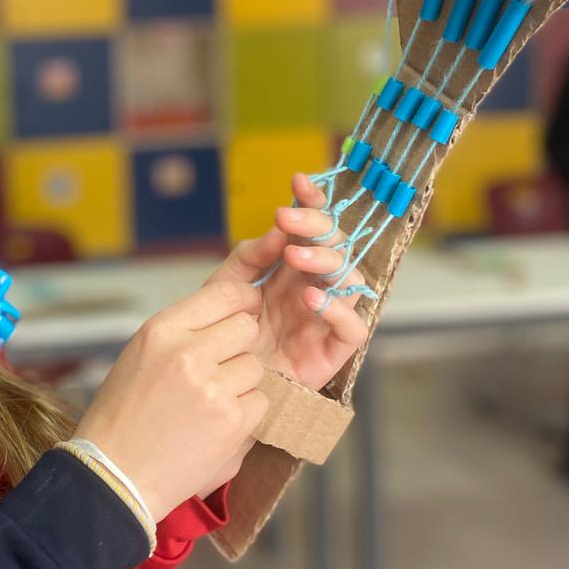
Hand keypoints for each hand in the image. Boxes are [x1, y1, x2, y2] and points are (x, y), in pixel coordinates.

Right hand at [74, 278, 268, 522]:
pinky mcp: (230, 420)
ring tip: (209, 405)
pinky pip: (260, 402)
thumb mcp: (141, 356)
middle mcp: (186, 352)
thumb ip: (182, 334)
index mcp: (160, 330)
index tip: (246, 312)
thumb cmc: (124, 416)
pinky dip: (245, 415)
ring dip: (241, 384)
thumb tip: (230, 315)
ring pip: (255, 367)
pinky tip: (215, 426)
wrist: (114, 474)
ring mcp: (211, 387)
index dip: (243, 302)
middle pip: (246, 328)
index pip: (224, 294)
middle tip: (220, 370)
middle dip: (239, 347)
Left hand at [206, 173, 369, 392]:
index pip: (314, 228)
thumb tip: (279, 229)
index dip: (314, 203)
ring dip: (326, 262)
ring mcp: (326, 317)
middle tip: (287, 220)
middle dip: (317, 227)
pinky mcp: (333, 351)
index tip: (300, 182)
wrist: (215, 385)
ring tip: (294, 258)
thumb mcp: (224, 288)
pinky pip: (353, 327)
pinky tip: (310, 298)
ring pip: (352, 280)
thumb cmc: (222, 335)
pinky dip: (336, 309)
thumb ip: (248, 257)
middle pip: (338, 247)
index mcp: (291, 268)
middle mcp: (315, 287)